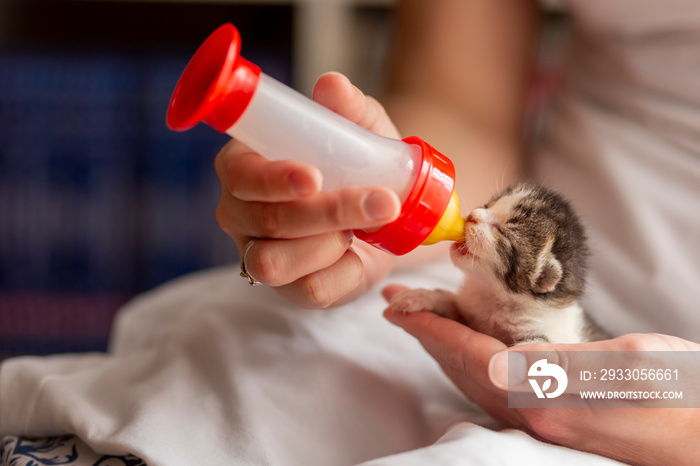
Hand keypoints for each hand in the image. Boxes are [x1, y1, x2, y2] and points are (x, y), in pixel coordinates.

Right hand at [215, 72, 402, 308]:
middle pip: (268, 220)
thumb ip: (347, 108)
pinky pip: (309, 291)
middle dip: (330, 212)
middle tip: (383, 200)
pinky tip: (358, 253)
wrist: (386, 207)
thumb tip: (331, 85)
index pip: (243, 175)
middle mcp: (240, 212)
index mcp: (244, 165)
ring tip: (364, 226)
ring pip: (277, 262)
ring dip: (332, 243)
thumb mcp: (361, 130)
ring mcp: (258, 254)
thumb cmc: (359, 161)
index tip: (314, 177)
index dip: (274, 178)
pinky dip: (344, 272)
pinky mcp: (289, 289)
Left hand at [382, 285, 699, 465]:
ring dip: (442, 349)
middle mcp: (535, 415)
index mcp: (547, 397)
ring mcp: (542, 423)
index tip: (399, 308)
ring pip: (473, 382)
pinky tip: (467, 349)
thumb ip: (564, 362)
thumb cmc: (682, 397)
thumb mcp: (630, 362)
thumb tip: (507, 360)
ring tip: (423, 320)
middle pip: (462, 370)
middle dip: (427, 334)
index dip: (431, 328)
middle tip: (400, 308)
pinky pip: (492, 391)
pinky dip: (468, 364)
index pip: (470, 355)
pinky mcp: (553, 422)